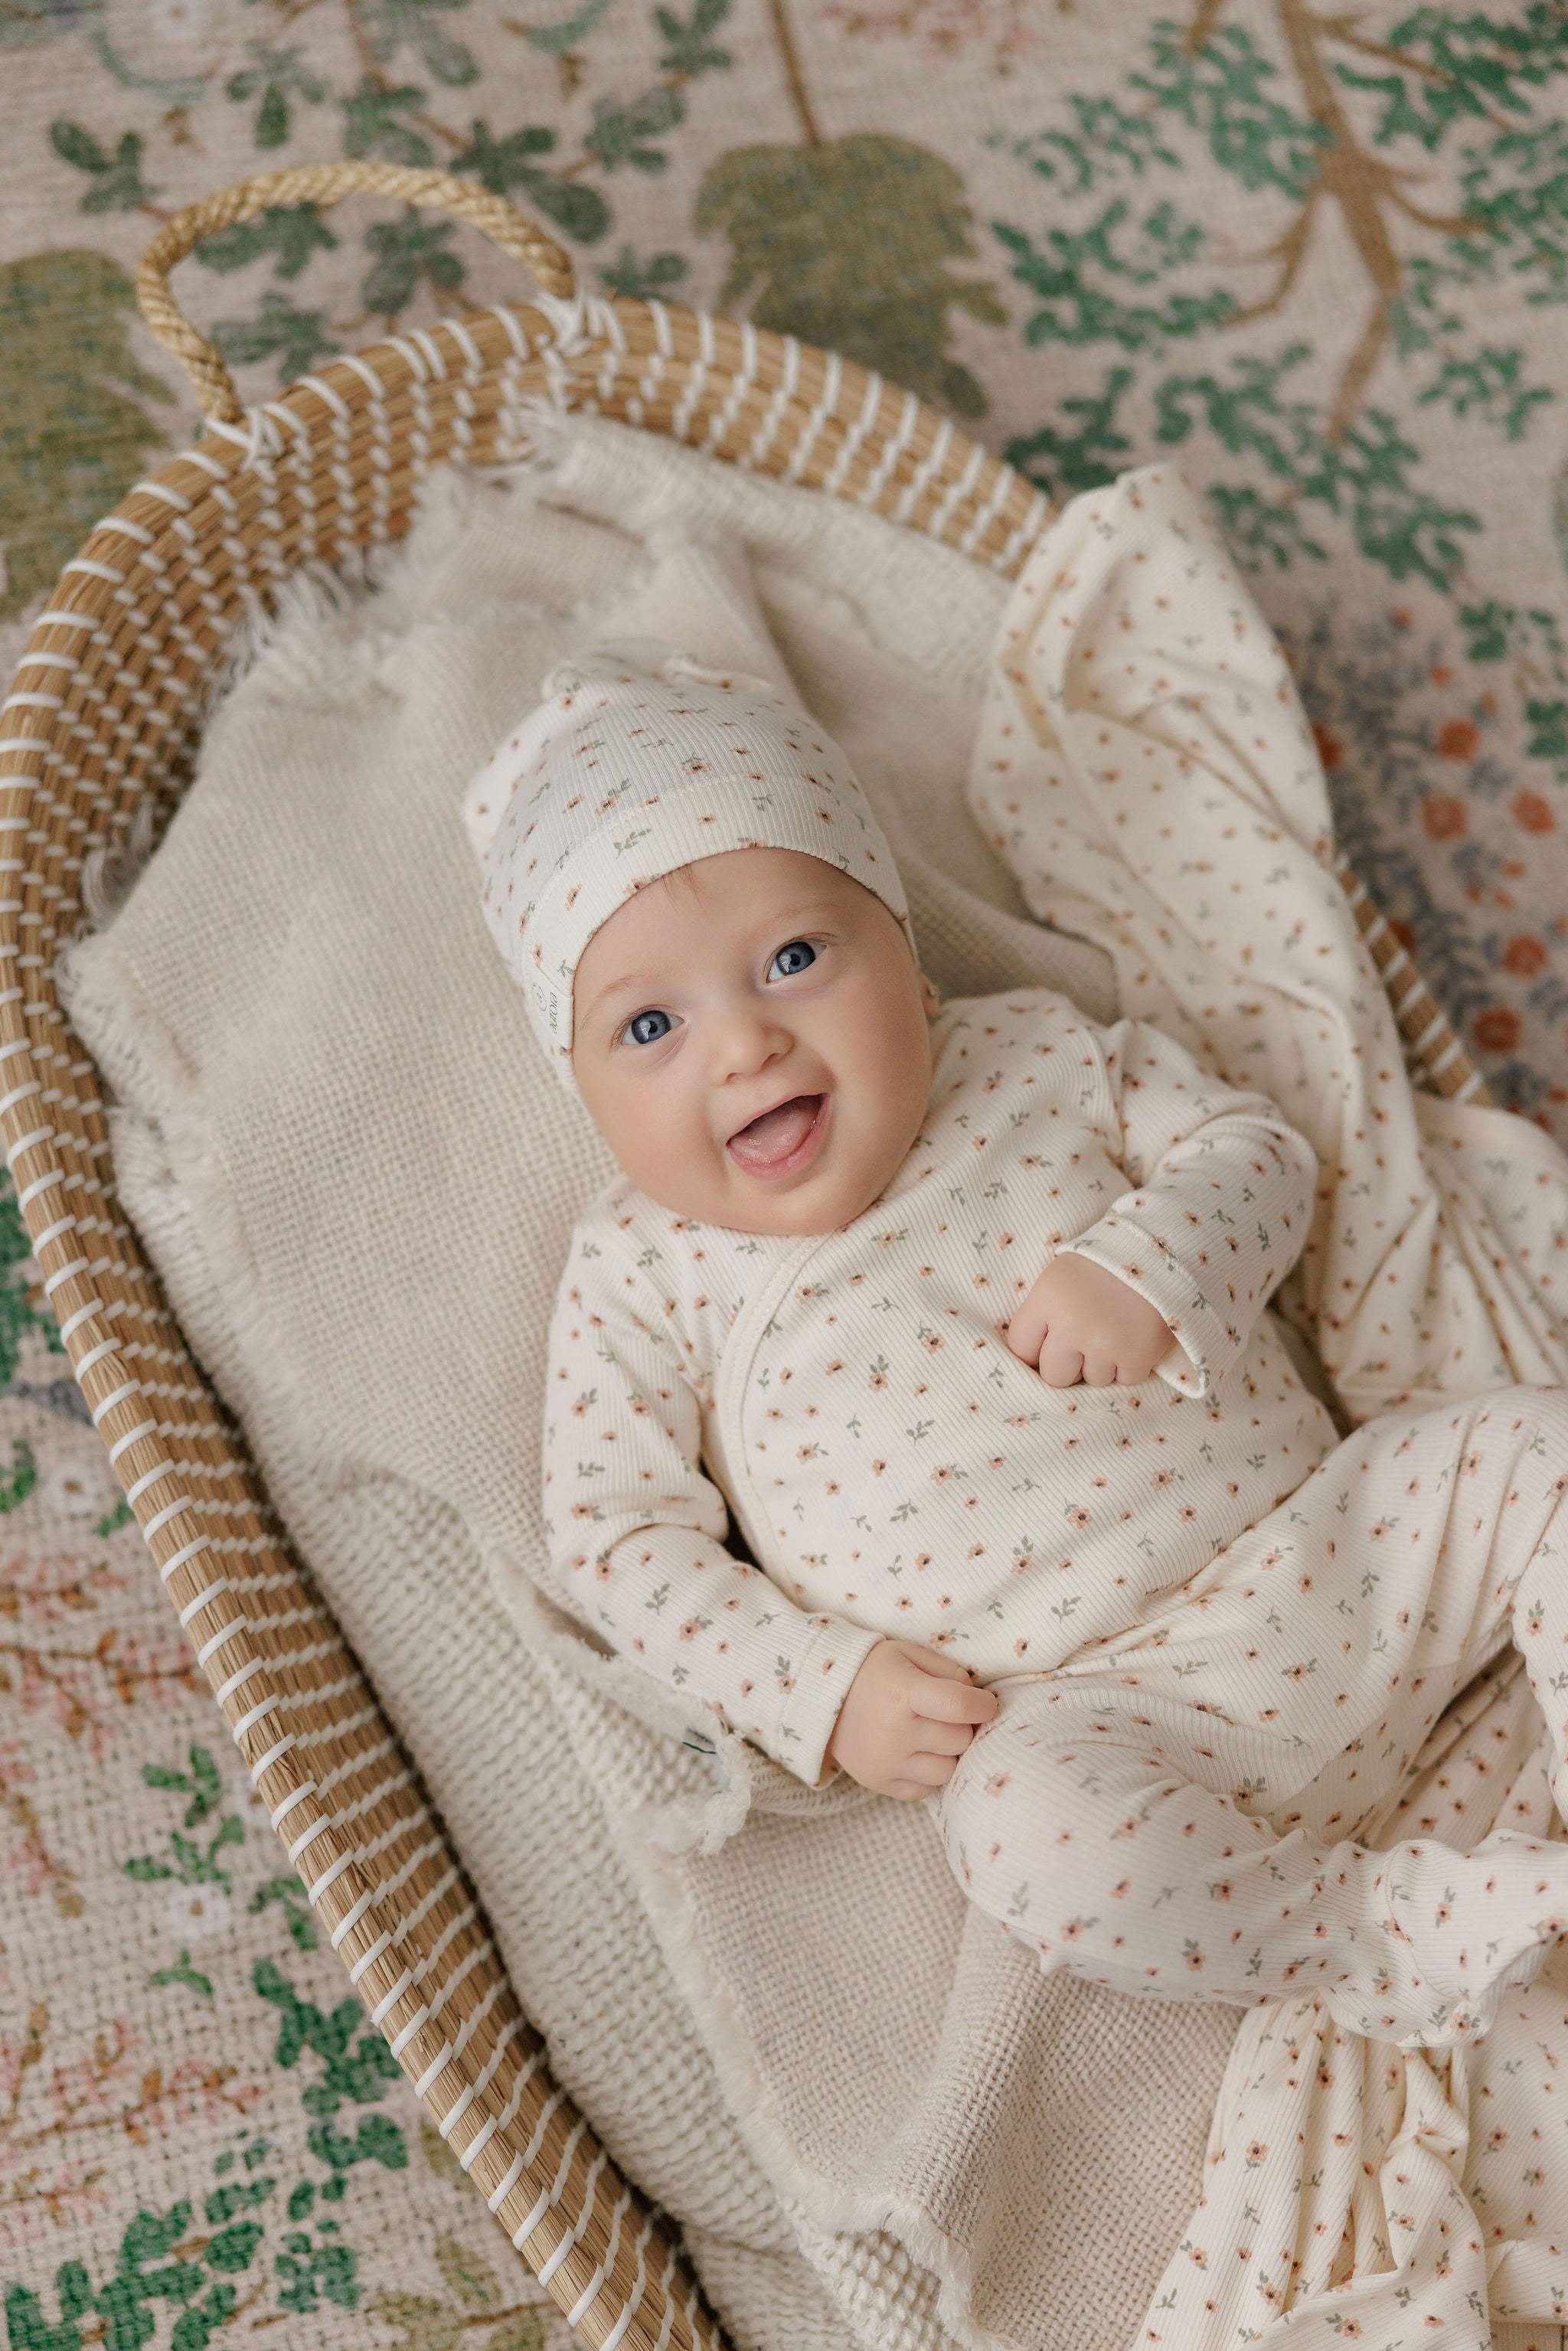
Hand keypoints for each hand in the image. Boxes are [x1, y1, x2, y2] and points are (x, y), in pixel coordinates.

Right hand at [823, 1638, 997, 1800]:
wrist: (822, 1695)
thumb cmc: (873, 1670)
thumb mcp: (909, 1654)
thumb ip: (949, 1672)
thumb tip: (978, 1699)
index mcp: (905, 1692)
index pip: (961, 1707)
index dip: (984, 1706)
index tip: (986, 1704)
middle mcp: (896, 1732)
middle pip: (960, 1740)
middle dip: (963, 1726)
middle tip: (948, 1715)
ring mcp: (886, 1762)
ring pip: (948, 1770)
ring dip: (947, 1753)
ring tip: (931, 1735)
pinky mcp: (879, 1782)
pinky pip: (925, 1789)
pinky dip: (927, 1773)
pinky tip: (914, 1752)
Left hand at [1005, 1251, 1173, 1386]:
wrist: (1160, 1251)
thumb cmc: (1104, 1264)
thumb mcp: (1059, 1276)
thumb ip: (1040, 1314)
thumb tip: (1027, 1360)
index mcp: (1046, 1300)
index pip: (1021, 1348)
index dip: (1034, 1348)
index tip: (1048, 1342)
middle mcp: (1071, 1326)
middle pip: (1054, 1376)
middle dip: (1067, 1364)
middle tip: (1084, 1342)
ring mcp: (1105, 1345)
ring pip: (1092, 1379)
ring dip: (1102, 1363)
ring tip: (1114, 1331)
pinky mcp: (1137, 1357)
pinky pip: (1124, 1380)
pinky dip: (1130, 1364)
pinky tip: (1133, 1337)